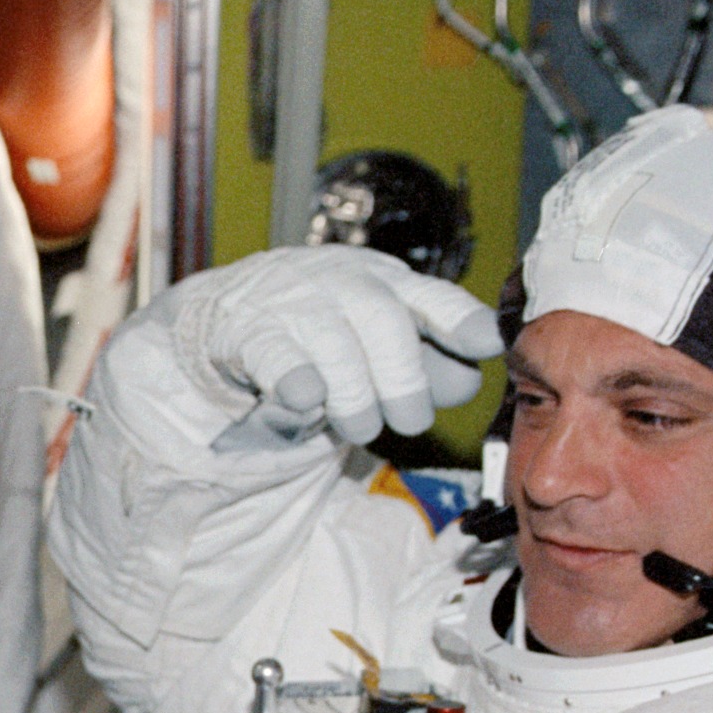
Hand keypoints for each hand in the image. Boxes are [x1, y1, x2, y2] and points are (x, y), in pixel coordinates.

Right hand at [165, 245, 499, 445]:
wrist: (225, 313)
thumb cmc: (318, 331)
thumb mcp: (376, 344)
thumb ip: (425, 364)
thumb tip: (468, 379)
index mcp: (385, 283)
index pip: (431, 295)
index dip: (460, 319)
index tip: (486, 344)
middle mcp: (342, 283)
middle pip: (383, 319)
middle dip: (403, 378)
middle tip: (410, 422)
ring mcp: (292, 302)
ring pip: (332, 342)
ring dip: (354, 394)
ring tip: (360, 429)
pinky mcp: (247, 330)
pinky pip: (273, 354)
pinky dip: (294, 378)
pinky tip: (307, 400)